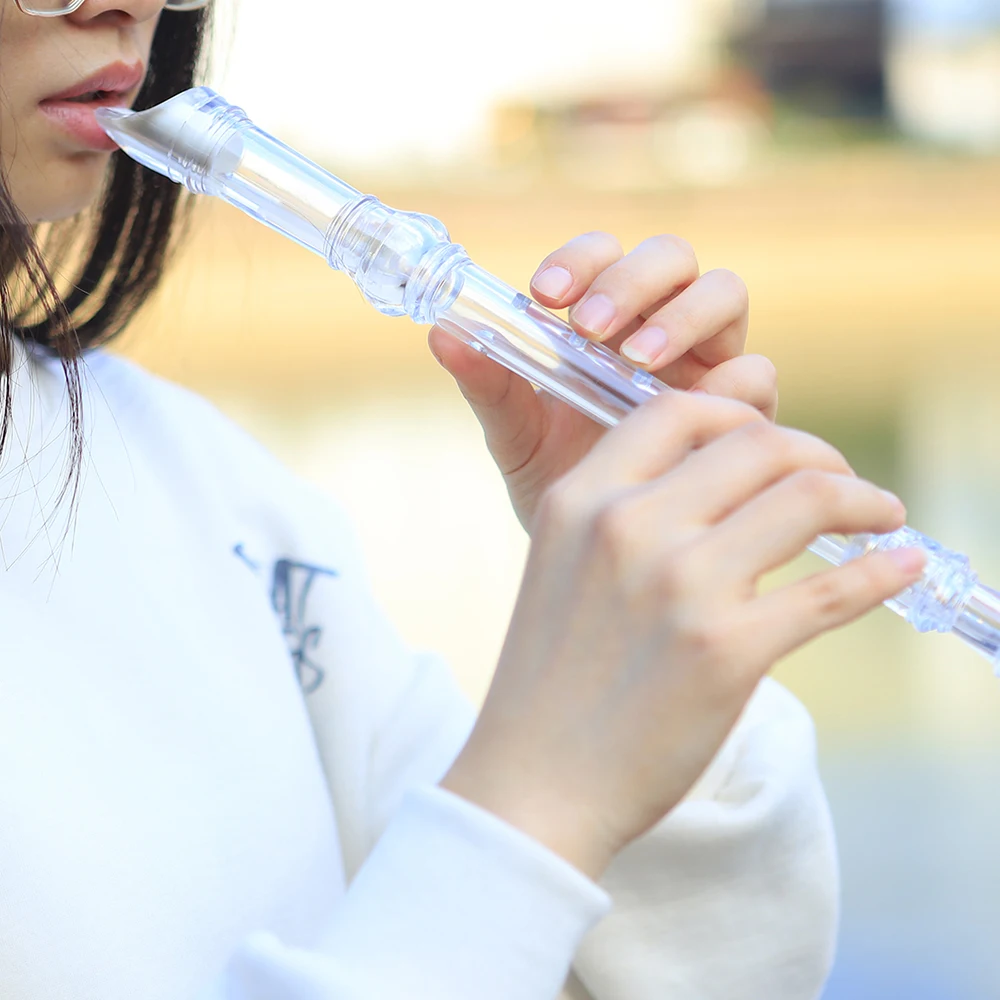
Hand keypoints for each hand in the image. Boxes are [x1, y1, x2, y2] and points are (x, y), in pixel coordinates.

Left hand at [429, 232, 773, 531]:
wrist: (606, 560)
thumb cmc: (562, 484)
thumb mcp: (518, 439)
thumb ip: (489, 387)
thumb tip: (441, 334)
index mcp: (606, 322)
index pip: (604, 256)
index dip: (582, 260)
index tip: (544, 295)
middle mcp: (661, 328)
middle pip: (672, 258)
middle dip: (631, 279)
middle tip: (589, 325)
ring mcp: (708, 364)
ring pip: (725, 293)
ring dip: (683, 315)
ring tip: (638, 360)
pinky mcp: (746, 410)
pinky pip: (756, 373)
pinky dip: (731, 380)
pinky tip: (693, 412)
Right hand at [442, 392, 924, 878]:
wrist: (535, 779)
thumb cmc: (550, 679)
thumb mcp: (562, 567)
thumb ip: (626, 516)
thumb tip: (729, 491)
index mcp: (581, 499)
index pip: (679, 410)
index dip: (740, 413)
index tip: (773, 442)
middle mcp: (628, 526)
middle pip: (758, 444)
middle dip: (819, 454)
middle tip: (842, 484)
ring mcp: (680, 585)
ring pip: (807, 499)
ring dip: (864, 501)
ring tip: (881, 517)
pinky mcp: (728, 650)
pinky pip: (833, 589)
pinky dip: (882, 573)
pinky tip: (901, 568)